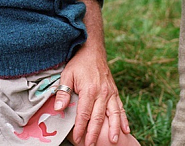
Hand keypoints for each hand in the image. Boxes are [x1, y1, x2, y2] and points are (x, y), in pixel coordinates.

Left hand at [54, 0, 128, 144]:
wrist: (93, 49)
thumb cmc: (79, 62)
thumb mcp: (67, 74)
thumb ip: (63, 92)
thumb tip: (59, 108)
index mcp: (89, 89)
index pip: (84, 113)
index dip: (81, 128)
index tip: (77, 139)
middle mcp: (102, 92)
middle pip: (99, 117)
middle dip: (95, 133)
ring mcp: (110, 91)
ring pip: (113, 114)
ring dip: (114, 129)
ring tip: (114, 141)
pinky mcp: (114, 90)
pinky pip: (120, 106)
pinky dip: (123, 118)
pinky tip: (126, 128)